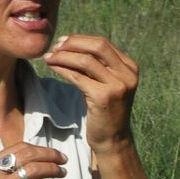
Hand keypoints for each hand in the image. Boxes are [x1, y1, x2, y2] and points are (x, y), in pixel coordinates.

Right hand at [0, 143, 67, 178]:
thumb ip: (2, 170)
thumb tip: (31, 160)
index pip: (19, 147)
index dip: (40, 149)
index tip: (54, 154)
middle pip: (28, 155)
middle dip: (50, 155)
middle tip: (63, 160)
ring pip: (33, 170)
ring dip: (52, 170)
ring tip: (62, 173)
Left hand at [43, 34, 138, 154]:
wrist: (112, 139)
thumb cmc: (104, 110)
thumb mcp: (105, 83)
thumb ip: (96, 65)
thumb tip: (69, 43)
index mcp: (130, 67)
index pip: (103, 43)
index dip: (80, 39)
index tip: (62, 41)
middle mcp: (127, 74)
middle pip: (97, 47)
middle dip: (72, 43)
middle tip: (54, 47)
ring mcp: (117, 86)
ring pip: (85, 60)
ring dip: (63, 56)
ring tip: (49, 57)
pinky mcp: (103, 97)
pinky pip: (77, 76)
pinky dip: (62, 69)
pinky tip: (53, 67)